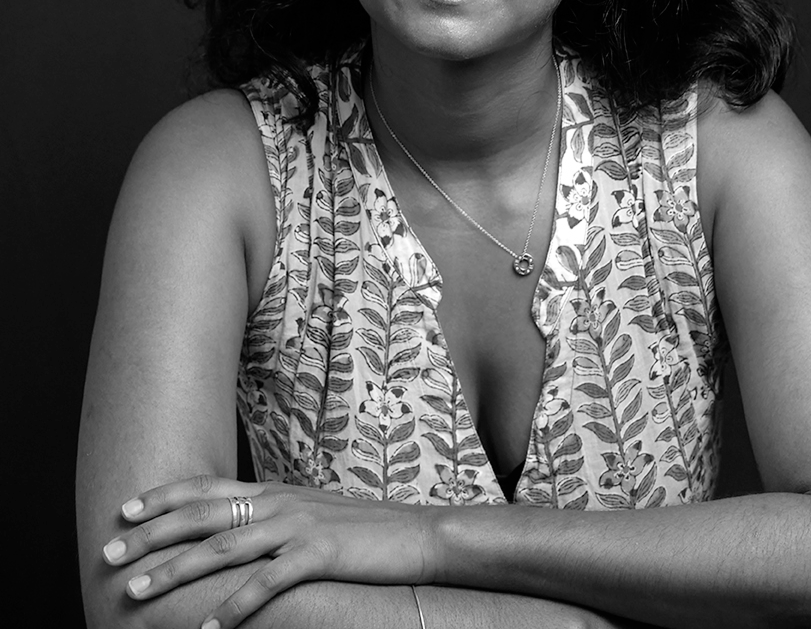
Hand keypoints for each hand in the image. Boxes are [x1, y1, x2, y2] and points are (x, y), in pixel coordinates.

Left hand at [101, 474, 436, 627]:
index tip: (125, 510)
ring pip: (221, 546)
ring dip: (174, 571)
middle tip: (109, 550)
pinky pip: (266, 584)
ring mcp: (298, 526)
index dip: (164, 497)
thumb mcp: (313, 515)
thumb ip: (275, 519)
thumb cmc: (364, 531)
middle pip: (202, 514)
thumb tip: (236, 533)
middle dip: (151, 534)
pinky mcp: (319, 554)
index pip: (208, 487)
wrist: (417, 534)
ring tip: (136, 590)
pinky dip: (232, 608)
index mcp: (276, 491)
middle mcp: (279, 502)